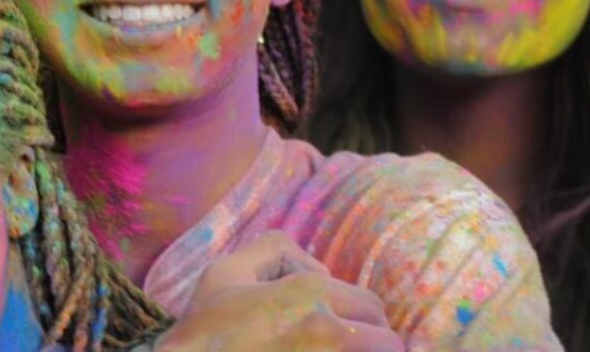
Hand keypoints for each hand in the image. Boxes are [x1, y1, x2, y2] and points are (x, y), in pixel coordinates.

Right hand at [152, 231, 404, 351]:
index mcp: (310, 293)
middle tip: (343, 342)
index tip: (337, 321)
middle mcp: (328, 330)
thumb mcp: (225, 271)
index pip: (371, 304)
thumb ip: (272, 249)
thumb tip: (312, 266)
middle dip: (373, 341)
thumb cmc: (204, 328)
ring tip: (337, 349)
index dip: (358, 312)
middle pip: (385, 340)